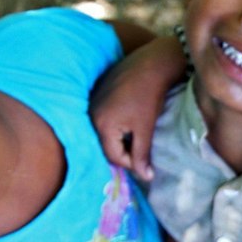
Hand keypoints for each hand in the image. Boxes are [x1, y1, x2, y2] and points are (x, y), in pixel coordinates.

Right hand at [91, 39, 184, 179]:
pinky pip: (102, 120)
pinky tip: (130, 121)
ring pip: (104, 133)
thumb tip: (146, 177)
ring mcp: (91, 104)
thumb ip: (142, 155)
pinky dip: (115, 126)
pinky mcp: (96, 96)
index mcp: (101, 125)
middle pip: (105, 145)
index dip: (131, 163)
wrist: (151, 64)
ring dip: (120, 140)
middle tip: (142, 152)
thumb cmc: (150, 97)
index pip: (113, 156)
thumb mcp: (146, 129)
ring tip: (137, 137)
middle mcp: (90, 116)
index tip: (146, 162)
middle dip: (124, 152)